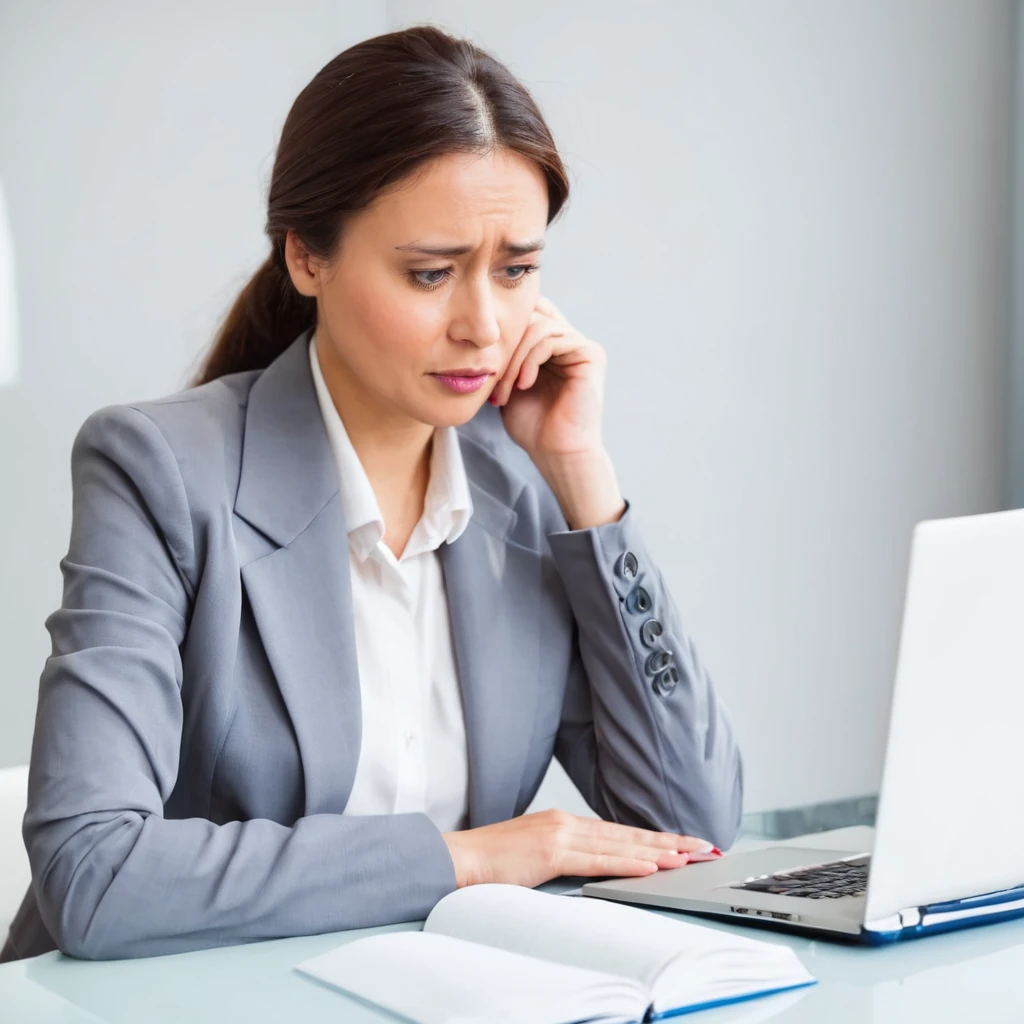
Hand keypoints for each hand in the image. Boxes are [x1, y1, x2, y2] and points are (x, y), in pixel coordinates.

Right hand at [441, 808, 716, 888]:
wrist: (457, 858)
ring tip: (688, 857)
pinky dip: (628, 862)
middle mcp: (565, 822)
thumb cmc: (490, 862)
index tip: (681, 844)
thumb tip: (591, 868)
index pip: (618, 832)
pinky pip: (598, 859)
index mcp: (562, 823)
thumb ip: (563, 857)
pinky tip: (650, 865)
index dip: (653, 838)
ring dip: (658, 851)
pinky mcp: (551, 850)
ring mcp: (559, 834)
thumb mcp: (533, 856)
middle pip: (627, 833)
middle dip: (669, 841)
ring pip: (620, 843)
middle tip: (703, 846)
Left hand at [489, 296, 624, 529]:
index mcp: (550, 344)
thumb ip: (502, 354)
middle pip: (529, 316)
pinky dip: (530, 360)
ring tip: (506, 389)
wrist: (555, 453)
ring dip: (514, 359)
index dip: (503, 326)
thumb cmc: (532, 425)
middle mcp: (567, 340)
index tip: (482, 356)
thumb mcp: (506, 383)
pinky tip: (524, 384)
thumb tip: (482, 328)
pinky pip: (552, 338)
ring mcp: (580, 345)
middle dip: (504, 348)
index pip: (527, 312)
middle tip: (492, 380)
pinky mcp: (590, 353)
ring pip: (537, 327)